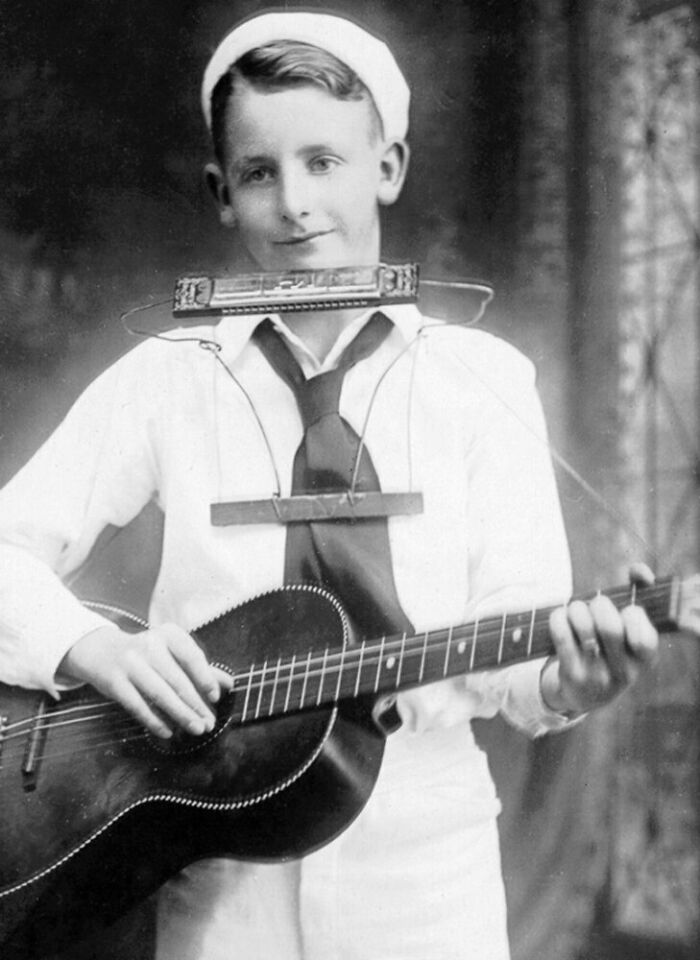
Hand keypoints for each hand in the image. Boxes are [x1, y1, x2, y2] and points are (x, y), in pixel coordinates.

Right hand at [59, 623, 233, 738]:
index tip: (216, 697)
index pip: (191, 656)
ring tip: (196, 729)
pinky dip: (155, 721)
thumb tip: (228, 684)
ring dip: (180, 715)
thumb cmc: (147, 654)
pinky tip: (168, 732)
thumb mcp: (172, 653)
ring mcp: (130, 663)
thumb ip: (199, 668)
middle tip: (209, 723)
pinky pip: (138, 706)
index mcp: (168, 634)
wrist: (102, 651)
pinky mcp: (114, 682)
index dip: (205, 678)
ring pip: (160, 694)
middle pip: (178, 680)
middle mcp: (149, 645)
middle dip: (196, 705)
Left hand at [541, 562, 658, 715]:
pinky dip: (558, 619)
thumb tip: (639, 570)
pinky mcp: (572, 676)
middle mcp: (624, 672)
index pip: (645, 635)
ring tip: (574, 610)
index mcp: (643, 660)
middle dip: (599, 606)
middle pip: (610, 627)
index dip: (634, 614)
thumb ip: (636, 598)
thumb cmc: (608, 650)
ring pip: (585, 628)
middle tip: (594, 606)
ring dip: (576, 609)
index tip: (625, 610)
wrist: (584, 694)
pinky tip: (558, 617)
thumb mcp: (627, 634)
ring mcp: (597, 676)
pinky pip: (562, 637)